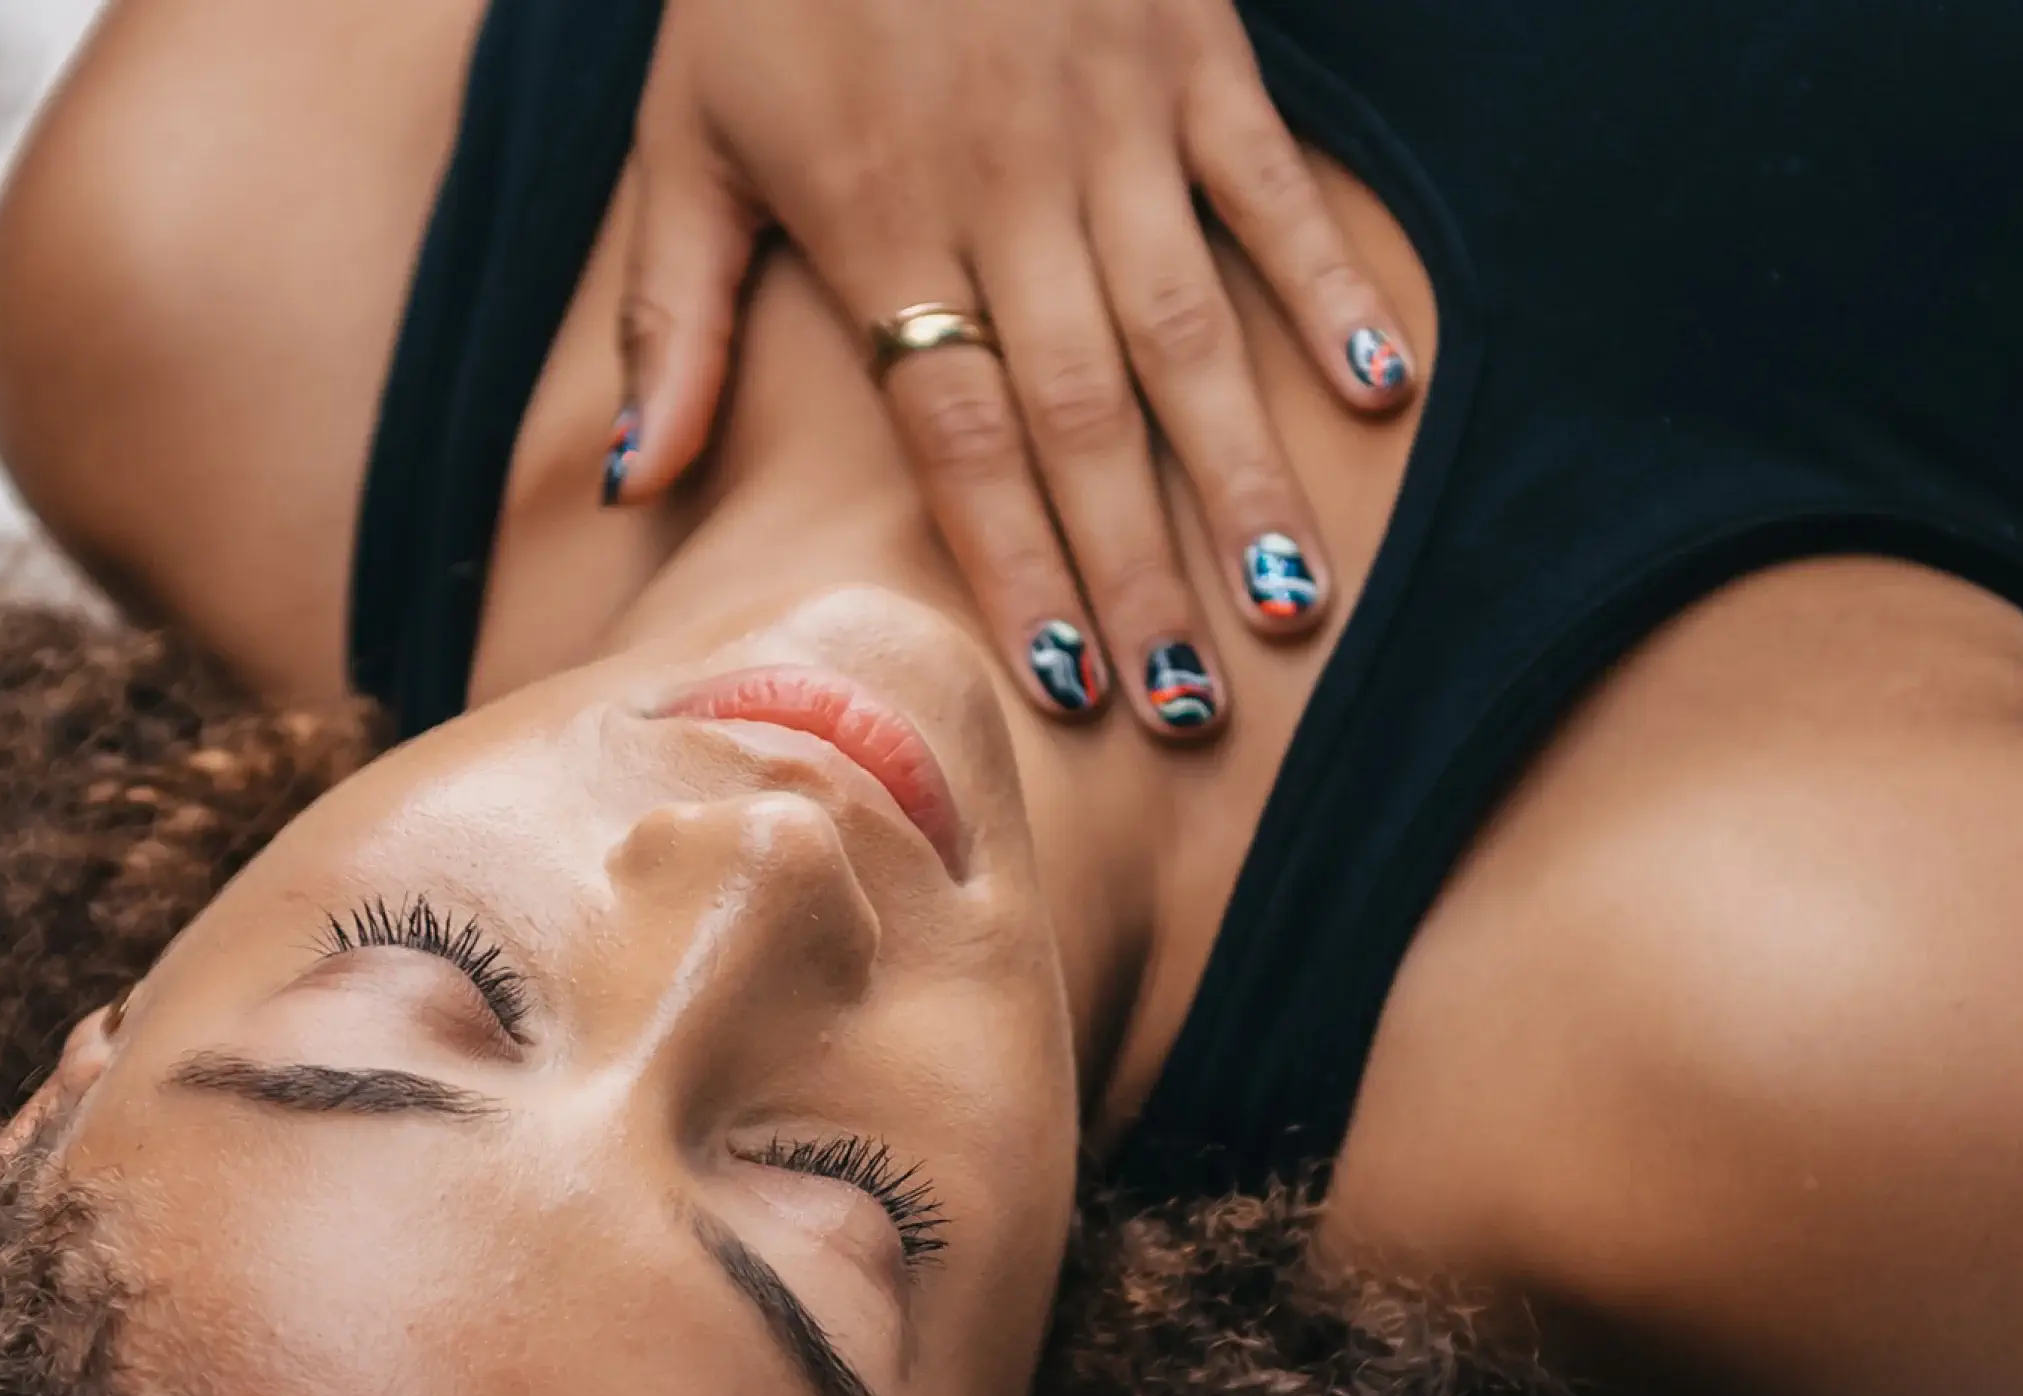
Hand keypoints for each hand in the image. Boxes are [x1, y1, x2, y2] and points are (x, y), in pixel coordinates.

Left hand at [610, 0, 1415, 740]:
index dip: (1016, 562)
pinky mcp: (1192, 49)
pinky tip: (1385, 388)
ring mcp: (1112, 121)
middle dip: (1139, 568)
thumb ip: (674, 314)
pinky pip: (1271, 184)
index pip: (957, 432)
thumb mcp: (684, 135)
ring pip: (1190, 327)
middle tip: (1193, 703)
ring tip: (1293, 599)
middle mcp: (1005, 190)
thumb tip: (637, 481)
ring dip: (1242, 469)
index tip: (1064, 684)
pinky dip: (1329, 283)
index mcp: (877, 223)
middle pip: (1082, 414)